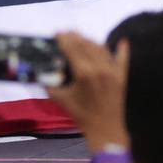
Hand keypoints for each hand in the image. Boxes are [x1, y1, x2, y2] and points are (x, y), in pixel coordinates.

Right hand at [45, 32, 128, 147]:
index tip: (57, 34)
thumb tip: (40, 73)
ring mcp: (112, 71)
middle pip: (86, 44)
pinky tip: (121, 42)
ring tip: (82, 38)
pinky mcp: (122, 76)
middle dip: (75, 36)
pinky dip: (122, 50)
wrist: (105, 130)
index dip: (64, 38)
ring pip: (101, 48)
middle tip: (67, 33)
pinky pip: (122, 59)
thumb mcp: (61, 99)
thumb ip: (50, 84)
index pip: (72, 48)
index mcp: (84, 73)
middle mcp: (99, 68)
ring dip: (90, 40)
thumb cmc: (81, 115)